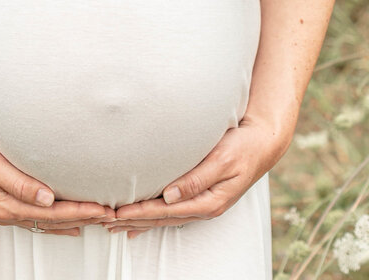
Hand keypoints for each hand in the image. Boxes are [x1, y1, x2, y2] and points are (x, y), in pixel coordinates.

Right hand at [0, 125, 115, 235]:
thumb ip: (20, 183)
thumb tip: (47, 198)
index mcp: (7, 205)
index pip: (52, 213)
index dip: (79, 211)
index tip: (102, 209)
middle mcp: (7, 213)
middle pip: (52, 221)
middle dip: (82, 219)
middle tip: (109, 216)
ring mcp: (4, 211)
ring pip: (45, 223)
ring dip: (71, 222)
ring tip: (95, 221)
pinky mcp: (2, 204)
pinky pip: (35, 219)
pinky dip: (53, 222)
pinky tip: (65, 223)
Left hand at [106, 115, 290, 239]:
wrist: (261, 143)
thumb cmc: (242, 148)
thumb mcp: (221, 160)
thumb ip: (196, 179)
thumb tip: (170, 195)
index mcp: (208, 202)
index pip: (166, 211)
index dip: (141, 213)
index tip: (118, 213)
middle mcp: (203, 207)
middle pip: (163, 219)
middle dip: (134, 221)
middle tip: (106, 222)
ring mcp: (202, 203)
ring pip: (165, 217)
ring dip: (140, 221)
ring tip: (116, 225)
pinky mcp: (200, 195)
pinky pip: (171, 210)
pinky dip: (153, 216)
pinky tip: (140, 222)